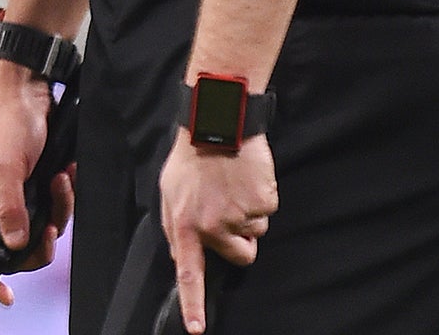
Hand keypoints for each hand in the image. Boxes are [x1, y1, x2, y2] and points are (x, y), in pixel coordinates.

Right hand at [0, 68, 73, 305]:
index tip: (5, 295)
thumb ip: (10, 206)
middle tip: (50, 229)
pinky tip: (64, 172)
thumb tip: (14, 245)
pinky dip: (66, 195)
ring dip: (58, 210)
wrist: (32, 94)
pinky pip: (59, 208)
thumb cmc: (9, 126)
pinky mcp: (43, 187)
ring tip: (59, 180)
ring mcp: (23, 197)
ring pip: (43, 229)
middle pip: (16, 250)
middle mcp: (0, 205)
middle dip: (38, 245)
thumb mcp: (7, 166)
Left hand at [160, 132, 276, 334]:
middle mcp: (213, 226)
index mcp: (186, 225)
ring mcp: (240, 215)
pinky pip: (268, 211)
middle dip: (238, 239)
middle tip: (227, 207)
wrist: (217, 124)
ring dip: (248, 213)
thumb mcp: (169, 191)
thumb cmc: (191, 157)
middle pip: (240, 255)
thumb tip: (183, 256)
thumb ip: (177, 227)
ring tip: (233, 185)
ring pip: (255, 232)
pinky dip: (261, 197)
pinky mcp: (263, 202)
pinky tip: (247, 178)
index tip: (198, 330)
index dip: (194, 305)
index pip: (189, 274)